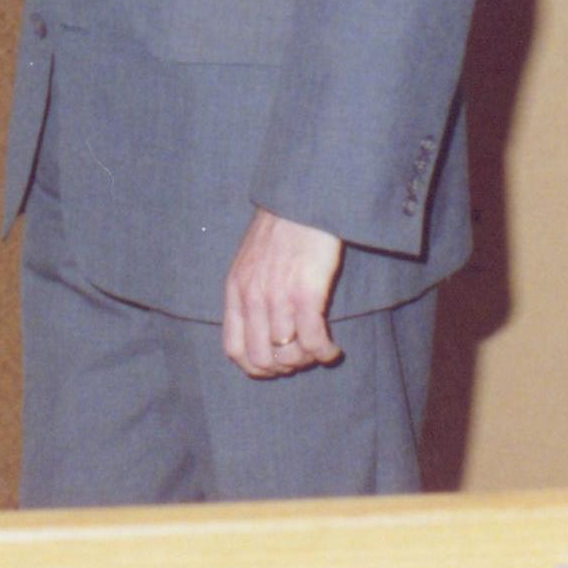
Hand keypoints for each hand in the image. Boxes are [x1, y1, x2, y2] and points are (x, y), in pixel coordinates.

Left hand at [219, 209, 343, 379]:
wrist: (303, 199)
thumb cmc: (282, 227)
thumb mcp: (251, 260)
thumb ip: (250, 291)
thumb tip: (261, 327)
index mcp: (236, 290)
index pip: (234, 349)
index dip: (254, 367)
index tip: (274, 367)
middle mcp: (252, 297)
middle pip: (261, 359)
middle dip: (283, 369)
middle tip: (302, 360)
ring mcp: (277, 297)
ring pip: (288, 355)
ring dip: (307, 360)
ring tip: (319, 351)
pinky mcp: (306, 293)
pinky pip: (313, 341)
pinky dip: (324, 353)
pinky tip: (332, 350)